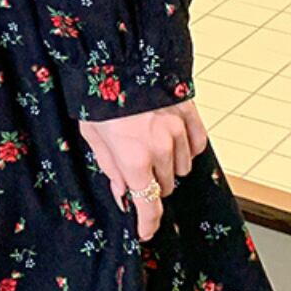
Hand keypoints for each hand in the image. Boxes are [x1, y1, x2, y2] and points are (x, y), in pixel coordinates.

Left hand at [79, 100, 208, 241]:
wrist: (118, 58)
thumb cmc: (98, 97)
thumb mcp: (93, 137)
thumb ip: (110, 168)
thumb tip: (123, 195)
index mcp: (133, 158)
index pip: (148, 206)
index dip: (146, 224)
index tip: (144, 232)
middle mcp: (160, 150)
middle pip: (165, 187)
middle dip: (151, 185)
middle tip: (136, 169)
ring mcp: (178, 132)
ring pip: (182, 169)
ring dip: (168, 166)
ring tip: (150, 146)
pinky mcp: (190, 116)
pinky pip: (197, 146)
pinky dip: (186, 148)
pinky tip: (171, 139)